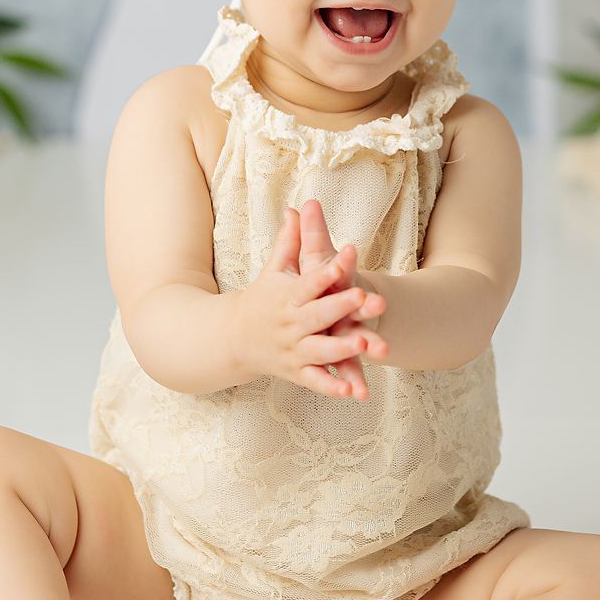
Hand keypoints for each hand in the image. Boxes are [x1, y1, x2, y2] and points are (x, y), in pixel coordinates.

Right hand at [230, 205, 385, 398]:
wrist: (233, 338)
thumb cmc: (263, 298)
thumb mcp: (275, 269)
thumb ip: (290, 242)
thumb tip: (296, 208)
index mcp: (288, 296)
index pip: (309, 281)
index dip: (327, 270)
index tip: (346, 257)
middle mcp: (291, 323)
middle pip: (318, 314)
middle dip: (342, 306)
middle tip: (366, 296)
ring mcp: (294, 349)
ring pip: (320, 350)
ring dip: (342, 348)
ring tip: (365, 343)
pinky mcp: (298, 371)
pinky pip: (316, 381)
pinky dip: (333, 388)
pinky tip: (354, 392)